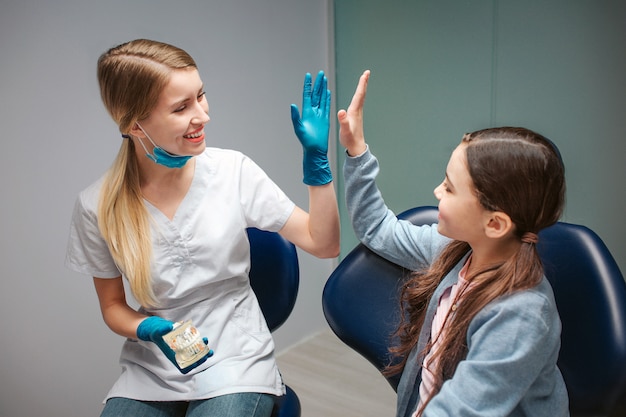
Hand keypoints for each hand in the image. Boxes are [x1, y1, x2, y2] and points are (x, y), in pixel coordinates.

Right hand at [136, 316, 212, 373]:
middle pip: (192, 361)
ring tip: (208, 346)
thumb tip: (170, 327)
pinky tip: (204, 339)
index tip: (197, 362)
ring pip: (195, 354)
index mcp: (172, 355)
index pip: (182, 367)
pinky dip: (201, 345)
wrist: (156, 328)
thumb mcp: (158, 330)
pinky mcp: (185, 342)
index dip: (190, 366)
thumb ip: (163, 329)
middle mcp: (178, 354)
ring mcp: (182, 348)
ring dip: (203, 352)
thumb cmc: (156, 331)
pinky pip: (194, 346)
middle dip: (201, 358)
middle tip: (208, 353)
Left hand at [290, 71, 331, 185]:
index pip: (307, 95)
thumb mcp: (298, 128)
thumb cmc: (306, 141)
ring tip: (324, 79)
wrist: (315, 149)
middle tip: (320, 74)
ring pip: (321, 98)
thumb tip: (292, 105)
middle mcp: (312, 111)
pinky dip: (327, 98)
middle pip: (315, 94)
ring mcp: (319, 114)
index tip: (308, 75)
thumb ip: (295, 116)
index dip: (308, 85)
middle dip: (317, 83)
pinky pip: (326, 106)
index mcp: (306, 112)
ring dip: (322, 89)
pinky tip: (327, 92)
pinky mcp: (325, 118)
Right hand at [338, 70, 369, 155]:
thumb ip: (343, 121)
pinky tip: (358, 94)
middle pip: (361, 93)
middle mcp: (357, 110)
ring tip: (363, 79)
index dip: (362, 84)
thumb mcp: (345, 130)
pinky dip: (359, 94)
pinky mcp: (356, 116)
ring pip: (361, 97)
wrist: (356, 146)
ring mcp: (357, 113)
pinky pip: (358, 101)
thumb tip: (341, 112)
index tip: (365, 74)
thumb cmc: (350, 139)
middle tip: (367, 72)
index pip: (359, 94)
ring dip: (362, 87)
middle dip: (363, 82)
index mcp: (354, 111)